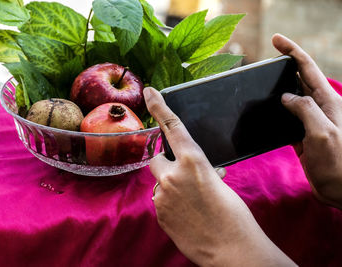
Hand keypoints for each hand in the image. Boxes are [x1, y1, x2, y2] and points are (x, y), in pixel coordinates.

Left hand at [144, 87, 294, 265]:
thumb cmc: (233, 215)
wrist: (230, 249)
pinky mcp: (158, 213)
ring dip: (170, 187)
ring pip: (158, 182)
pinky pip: (160, 201)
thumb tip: (196, 171)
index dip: (160, 106)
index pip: (172, 126)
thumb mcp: (219, 184)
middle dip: (166, 163)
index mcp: (193, 161)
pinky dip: (170, 203)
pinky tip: (186, 215)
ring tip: (190, 203)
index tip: (150, 92)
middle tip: (181, 176)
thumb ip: (200, 171)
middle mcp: (172, 174)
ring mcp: (162, 195)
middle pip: (156, 158)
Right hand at [273, 34, 341, 208]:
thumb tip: (286, 96)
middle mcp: (319, 108)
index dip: (292, 51)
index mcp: (327, 102)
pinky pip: (287, 118)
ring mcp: (310, 122)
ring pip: (291, 99)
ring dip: (277, 89)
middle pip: (299, 80)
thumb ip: (304, 109)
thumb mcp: (322, 132)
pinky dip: (276, 111)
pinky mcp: (302, 136)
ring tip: (262, 83)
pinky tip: (267, 110)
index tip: (276, 40)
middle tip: (265, 61)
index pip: (308, 69)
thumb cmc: (339, 163)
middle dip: (283, 67)